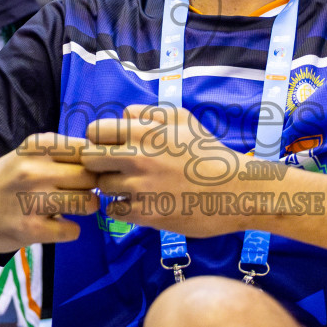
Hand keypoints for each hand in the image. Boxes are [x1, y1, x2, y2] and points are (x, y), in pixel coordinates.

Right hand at [0, 133, 96, 254]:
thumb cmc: (2, 180)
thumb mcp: (27, 155)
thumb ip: (61, 154)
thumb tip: (104, 158)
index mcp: (37, 147)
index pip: (88, 149)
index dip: (97, 163)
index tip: (93, 171)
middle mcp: (34, 170)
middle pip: (92, 177)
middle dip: (94, 186)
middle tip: (83, 191)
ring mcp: (32, 200)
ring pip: (88, 203)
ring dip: (86, 208)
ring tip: (73, 207)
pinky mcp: (29, 229)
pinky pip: (72, 231)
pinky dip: (70, 230)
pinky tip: (58, 226)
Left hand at [82, 105, 246, 239]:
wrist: (236, 191)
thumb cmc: (210, 154)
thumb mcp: (184, 120)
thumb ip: (149, 113)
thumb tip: (123, 114)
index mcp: (145, 131)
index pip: (95, 131)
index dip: (100, 139)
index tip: (112, 147)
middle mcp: (138, 157)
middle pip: (90, 159)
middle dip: (99, 164)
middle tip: (116, 168)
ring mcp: (140, 187)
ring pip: (102, 187)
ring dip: (113, 187)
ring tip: (135, 187)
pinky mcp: (146, 213)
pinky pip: (114, 210)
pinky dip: (122, 208)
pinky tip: (141, 203)